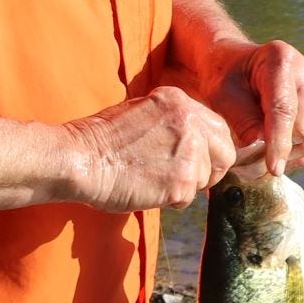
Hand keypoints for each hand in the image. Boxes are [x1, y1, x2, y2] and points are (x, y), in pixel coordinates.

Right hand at [59, 87, 240, 210]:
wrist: (78, 159)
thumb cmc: (102, 140)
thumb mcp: (142, 113)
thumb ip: (174, 123)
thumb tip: (198, 143)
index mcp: (179, 102)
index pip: (217, 129)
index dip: (210, 149)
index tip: (197, 160)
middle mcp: (190, 121)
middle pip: (226, 152)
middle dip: (211, 169)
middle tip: (185, 178)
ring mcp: (188, 151)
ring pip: (205, 178)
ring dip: (185, 186)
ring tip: (153, 180)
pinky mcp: (181, 180)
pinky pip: (189, 197)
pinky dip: (171, 200)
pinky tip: (148, 190)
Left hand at [197, 38, 303, 175]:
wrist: (231, 65)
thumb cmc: (222, 76)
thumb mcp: (221, 96)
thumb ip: (242, 121)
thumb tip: (262, 147)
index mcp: (280, 60)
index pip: (284, 109)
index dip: (280, 142)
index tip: (273, 168)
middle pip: (303, 127)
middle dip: (282, 150)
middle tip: (253, 166)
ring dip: (287, 154)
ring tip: (260, 160)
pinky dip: (292, 152)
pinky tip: (271, 152)